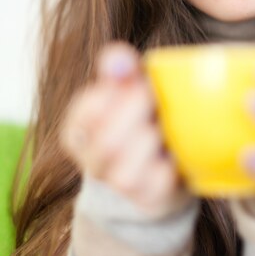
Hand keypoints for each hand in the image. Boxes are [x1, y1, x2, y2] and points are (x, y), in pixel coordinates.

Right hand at [61, 40, 192, 219]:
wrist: (161, 165)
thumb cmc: (141, 116)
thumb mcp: (127, 88)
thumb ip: (119, 68)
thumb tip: (119, 58)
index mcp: (78, 130)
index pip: (86, 110)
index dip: (115, 93)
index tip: (137, 81)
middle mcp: (91, 161)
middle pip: (108, 141)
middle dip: (138, 113)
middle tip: (156, 97)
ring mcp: (117, 184)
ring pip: (127, 170)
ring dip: (152, 141)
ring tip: (164, 126)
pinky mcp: (147, 198)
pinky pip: (158, 183)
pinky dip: (171, 164)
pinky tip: (175, 150)